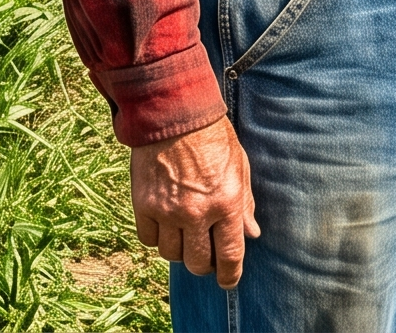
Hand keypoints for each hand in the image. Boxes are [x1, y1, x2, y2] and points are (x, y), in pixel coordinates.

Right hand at [131, 117, 260, 288]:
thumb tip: (251, 233)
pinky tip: (165, 222)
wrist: (175, 113)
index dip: (229, 275)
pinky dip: (157, 237)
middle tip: (206, 254)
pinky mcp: (144, 205)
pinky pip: (149, 240)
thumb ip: (245, 202)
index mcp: (226, 201)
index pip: (229, 255)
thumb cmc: (213, 136)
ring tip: (186, 231)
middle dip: (204, 264)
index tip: (228, 281)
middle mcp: (196, 212)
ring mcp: (167, 211)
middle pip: (197, 263)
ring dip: (180, 249)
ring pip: (171, 254)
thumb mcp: (239, 165)